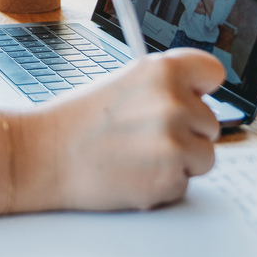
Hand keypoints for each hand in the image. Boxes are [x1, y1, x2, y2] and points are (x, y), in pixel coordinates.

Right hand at [18, 50, 224, 211]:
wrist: (44, 155)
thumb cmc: (78, 121)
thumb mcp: (123, 82)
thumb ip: (164, 87)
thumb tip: (197, 98)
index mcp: (161, 70)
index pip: (213, 73)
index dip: (201, 88)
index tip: (192, 96)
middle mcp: (174, 103)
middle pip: (210, 123)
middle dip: (185, 133)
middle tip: (144, 136)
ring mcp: (174, 142)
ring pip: (204, 156)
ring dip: (179, 162)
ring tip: (139, 156)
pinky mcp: (169, 179)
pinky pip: (185, 184)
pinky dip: (163, 185)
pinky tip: (133, 173)